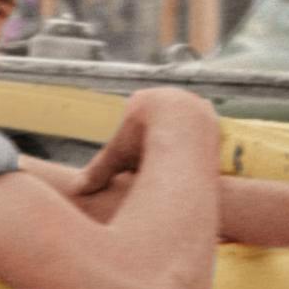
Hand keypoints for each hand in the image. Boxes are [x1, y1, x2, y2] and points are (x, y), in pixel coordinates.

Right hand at [69, 85, 216, 203]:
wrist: (184, 130)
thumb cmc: (144, 143)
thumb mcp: (117, 158)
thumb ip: (99, 172)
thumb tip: (76, 191)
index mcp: (143, 100)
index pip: (136, 119)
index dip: (133, 141)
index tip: (135, 158)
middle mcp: (170, 96)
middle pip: (160, 122)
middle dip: (157, 139)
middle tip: (154, 163)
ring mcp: (193, 104)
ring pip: (184, 126)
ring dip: (179, 141)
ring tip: (175, 165)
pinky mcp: (213, 117)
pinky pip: (204, 132)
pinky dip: (197, 145)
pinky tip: (193, 162)